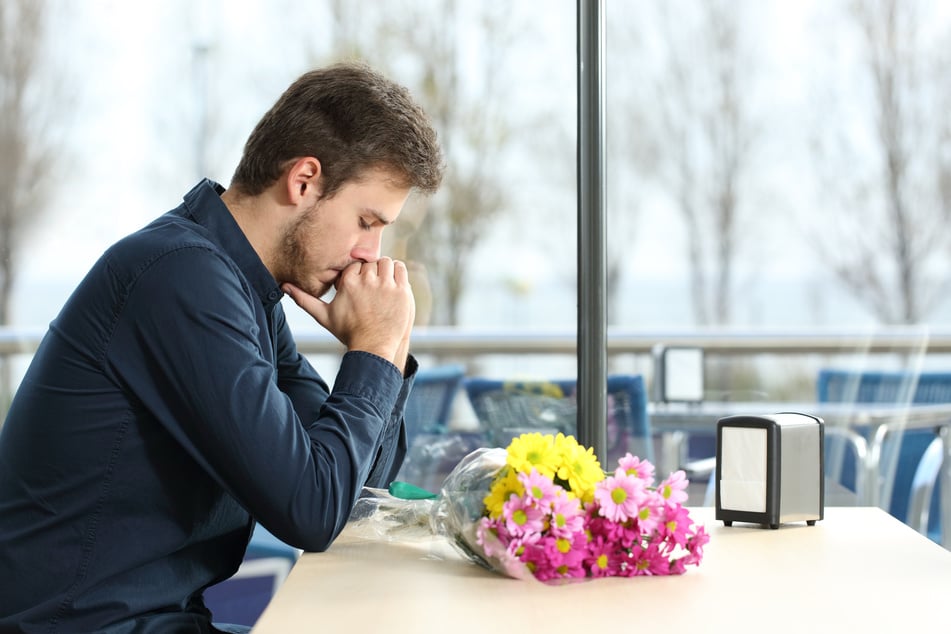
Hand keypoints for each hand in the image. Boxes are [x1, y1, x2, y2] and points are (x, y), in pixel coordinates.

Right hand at [282, 258, 414, 368]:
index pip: (354, 264)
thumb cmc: (348, 332)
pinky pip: (400, 269)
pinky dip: (397, 272)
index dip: (356, 274)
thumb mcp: (324, 316)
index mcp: (348, 282)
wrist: (373, 347)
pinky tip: (393, 283)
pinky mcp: (401, 290)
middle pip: (370, 262)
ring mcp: (385, 285)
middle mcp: (367, 281)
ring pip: (385, 262)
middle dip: (370, 273)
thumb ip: (305, 299)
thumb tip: (283, 286)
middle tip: (371, 288)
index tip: (358, 287)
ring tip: (382, 285)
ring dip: (384, 270)